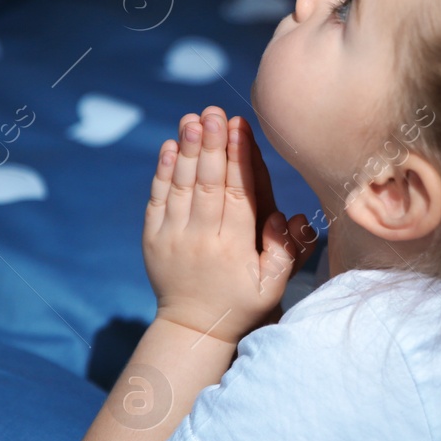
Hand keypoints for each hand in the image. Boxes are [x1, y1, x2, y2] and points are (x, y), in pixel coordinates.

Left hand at [144, 106, 312, 341]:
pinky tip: (170, 146)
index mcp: (234, 247)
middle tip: (213, 112)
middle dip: (212, 145)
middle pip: (209, 184)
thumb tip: (287, 216)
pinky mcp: (153, 239)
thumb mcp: (272, 286)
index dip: (239, 159)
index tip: (239, 128)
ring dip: (188, 151)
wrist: (193, 328)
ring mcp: (173, 237)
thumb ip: (285, 252)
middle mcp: (201, 238)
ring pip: (182, 187)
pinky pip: (157, 200)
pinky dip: (163, 172)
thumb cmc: (241, 303)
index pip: (239, 195)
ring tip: (192, 119)